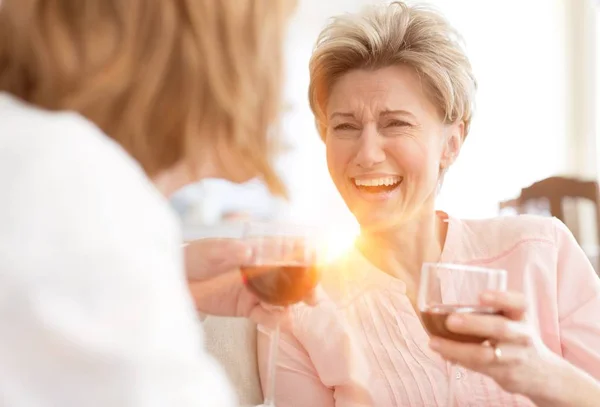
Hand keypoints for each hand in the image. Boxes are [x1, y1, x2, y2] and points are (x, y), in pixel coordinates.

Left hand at [185, 238, 318, 326]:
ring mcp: (256, 289)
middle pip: (291, 278)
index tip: (315, 260)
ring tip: (286, 314)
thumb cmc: (194, 257)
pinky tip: (273, 321)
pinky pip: (266, 315)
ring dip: (289, 307)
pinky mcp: (248, 307)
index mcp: (257, 250)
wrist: (176, 281)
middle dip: (305, 287)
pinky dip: (273, 319)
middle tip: (312, 297)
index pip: (285, 249)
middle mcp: (261, 270)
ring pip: (282, 299)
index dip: (303, 254)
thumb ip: (228, 250)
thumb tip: (248, 250)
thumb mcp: (209, 250)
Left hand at [428, 290, 566, 400]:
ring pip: (485, 354)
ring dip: (457, 348)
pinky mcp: (506, 375)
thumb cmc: (516, 339)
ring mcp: (515, 357)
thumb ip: (485, 313)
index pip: (518, 302)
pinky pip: (479, 367)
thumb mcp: (511, 321)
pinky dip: (459, 360)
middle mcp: (521, 335)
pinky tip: (443, 354)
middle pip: (500, 328)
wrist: (543, 374)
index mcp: (521, 316)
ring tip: (435, 343)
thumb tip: (437, 308)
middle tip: (450, 321)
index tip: (481, 295)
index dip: (500, 297)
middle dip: (473, 324)